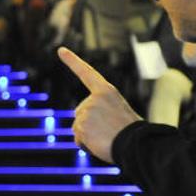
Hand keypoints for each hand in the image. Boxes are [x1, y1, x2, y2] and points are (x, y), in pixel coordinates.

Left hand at [59, 47, 142, 161]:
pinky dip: (86, 145)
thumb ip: (102, 112)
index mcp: (107, 91)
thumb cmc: (132, 132)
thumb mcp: (119, 113)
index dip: (72, 61)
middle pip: (81, 113)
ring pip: (79, 128)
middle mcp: (94, 98)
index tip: (60, 50)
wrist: (136, 143)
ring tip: (108, 138)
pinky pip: (78, 139)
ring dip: (89, 137)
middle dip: (89, 125)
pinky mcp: (81, 125)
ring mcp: (86, 111)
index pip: (86, 73)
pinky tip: (100, 144)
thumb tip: (86, 126)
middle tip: (109, 131)